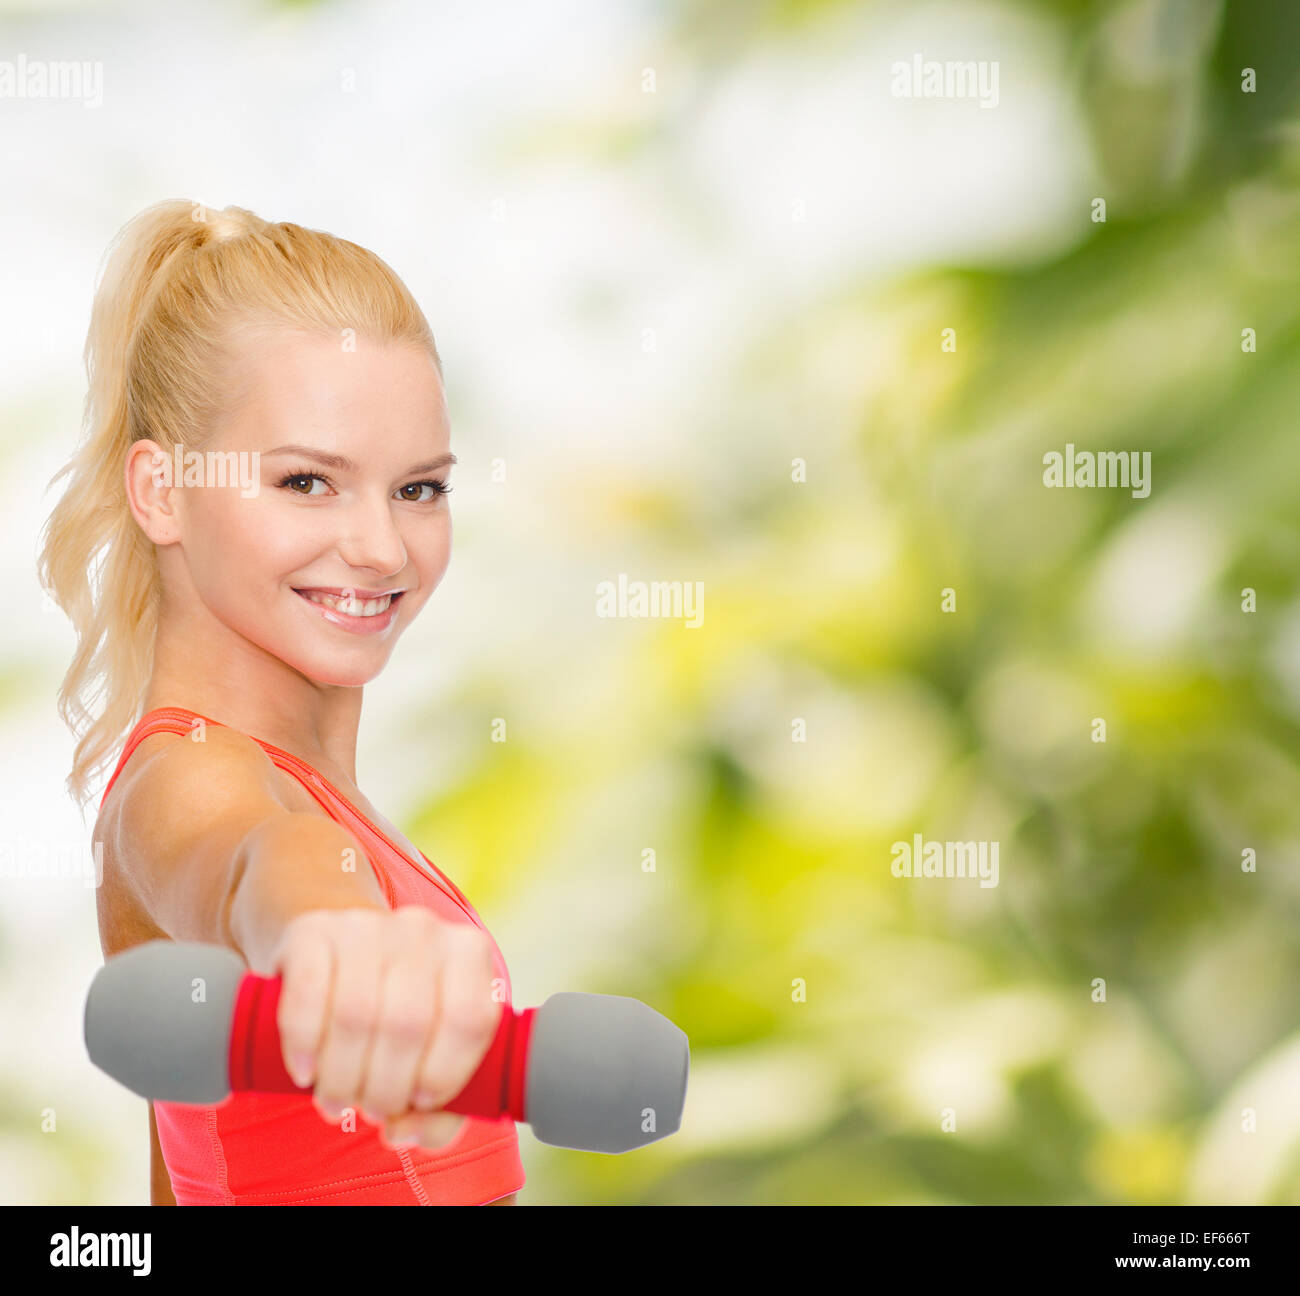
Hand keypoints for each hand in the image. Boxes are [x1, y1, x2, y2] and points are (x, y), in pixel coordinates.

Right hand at [271, 906, 501, 1149]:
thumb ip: (440, 1107)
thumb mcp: (432, 1052)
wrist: (341, 955)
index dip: (445, 1074)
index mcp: (468, 953)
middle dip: (385, 1089)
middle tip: (370, 1110)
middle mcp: (423, 929)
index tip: (419, 1103)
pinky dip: (304, 1046)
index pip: (470, 1019)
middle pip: (408, 1025)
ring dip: (342, 1078)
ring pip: (356, 1015)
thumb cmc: (398, 1014)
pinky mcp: (312, 932)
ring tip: (337, 1101)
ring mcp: (366, 925)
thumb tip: (406, 1131)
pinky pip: (307, 995)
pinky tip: (305, 1072)